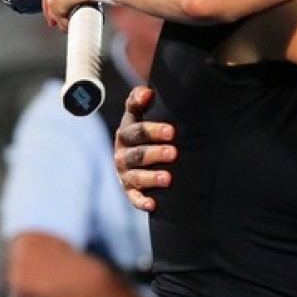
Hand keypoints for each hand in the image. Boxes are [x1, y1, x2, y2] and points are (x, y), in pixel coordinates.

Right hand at [114, 86, 177, 211]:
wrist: (137, 152)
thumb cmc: (145, 130)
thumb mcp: (138, 113)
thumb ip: (138, 100)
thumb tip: (147, 92)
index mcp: (126, 133)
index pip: (137, 131)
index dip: (153, 131)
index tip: (172, 132)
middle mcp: (123, 154)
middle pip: (137, 154)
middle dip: (155, 154)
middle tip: (174, 153)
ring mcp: (125, 173)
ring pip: (136, 176)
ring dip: (151, 177)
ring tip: (168, 178)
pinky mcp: (129, 190)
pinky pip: (133, 197)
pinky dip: (142, 201)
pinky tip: (153, 205)